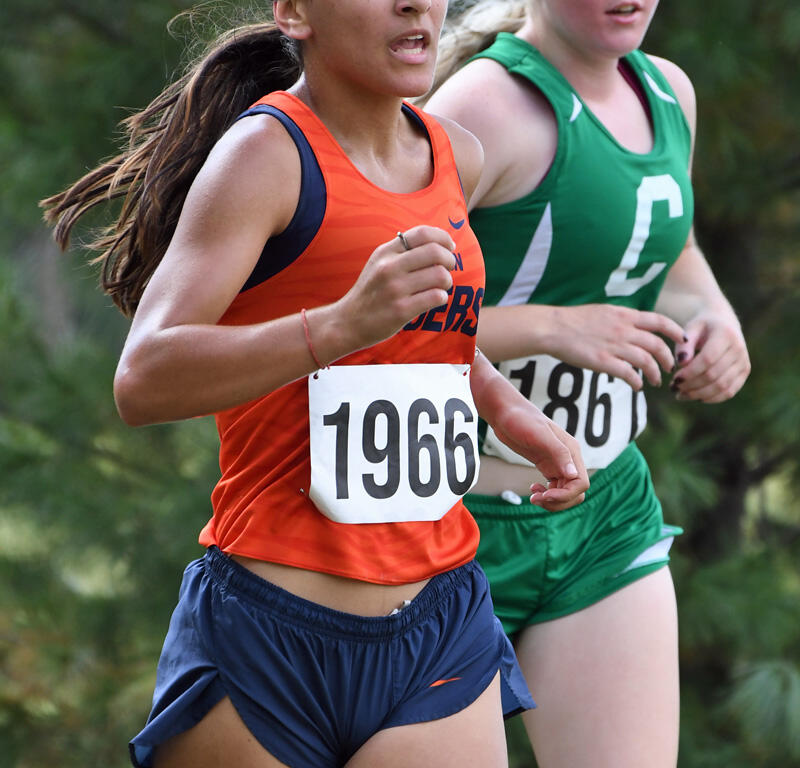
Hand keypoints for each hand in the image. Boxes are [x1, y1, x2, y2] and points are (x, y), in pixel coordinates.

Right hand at [335, 225, 455, 350]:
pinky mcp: (401, 310)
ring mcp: (395, 289)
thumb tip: (439, 243)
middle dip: (450, 259)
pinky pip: (436, 297)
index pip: (422, 233)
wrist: (348, 322)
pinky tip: (434, 300)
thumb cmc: (371, 293)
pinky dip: (442, 297)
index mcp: (385, 253)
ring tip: (439, 287)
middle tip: (449, 268)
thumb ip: (402, 251)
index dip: (442, 237)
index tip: (449, 247)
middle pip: (435, 252)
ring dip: (447, 281)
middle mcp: (389, 268)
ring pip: (440, 276)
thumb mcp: (379, 264)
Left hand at [490, 396, 588, 510]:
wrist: (505, 412)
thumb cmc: (520, 419)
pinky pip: (555, 487)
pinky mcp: (546, 465)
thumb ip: (558, 453)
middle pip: (575, 492)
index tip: (545, 496)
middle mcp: (568, 459)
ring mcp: (557, 463)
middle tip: (536, 499)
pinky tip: (533, 489)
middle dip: (558, 502)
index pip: (580, 484)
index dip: (565, 495)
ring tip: (533, 497)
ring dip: (551, 501)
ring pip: (565, 492)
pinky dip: (546, 494)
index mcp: (571, 451)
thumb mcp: (538, 435)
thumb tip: (573, 475)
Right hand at [543, 304, 686, 389]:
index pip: (659, 321)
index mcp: (624, 315)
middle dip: (668, 358)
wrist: (553, 327)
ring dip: (655, 373)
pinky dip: (637, 382)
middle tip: (670, 367)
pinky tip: (637, 386)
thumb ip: (620, 319)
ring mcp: (614, 346)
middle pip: (657, 345)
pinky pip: (628, 374)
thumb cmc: (572, 320)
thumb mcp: (602, 311)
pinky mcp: (603, 361)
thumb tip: (632, 325)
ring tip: (656, 381)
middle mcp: (623, 330)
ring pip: (646, 361)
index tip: (682, 341)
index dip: (675, 331)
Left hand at [670, 311, 749, 402]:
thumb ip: (684, 345)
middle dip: (691, 385)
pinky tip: (695, 397)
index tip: (674, 379)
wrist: (723, 324)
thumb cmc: (702, 328)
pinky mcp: (744, 372)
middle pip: (714, 375)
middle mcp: (739, 349)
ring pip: (722, 386)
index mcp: (726, 334)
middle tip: (674, 388)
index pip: (708, 359)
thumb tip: (681, 363)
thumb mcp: (690, 329)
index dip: (690, 372)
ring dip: (699, 394)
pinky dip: (711, 398)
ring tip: (680, 395)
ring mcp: (744, 362)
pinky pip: (729, 391)